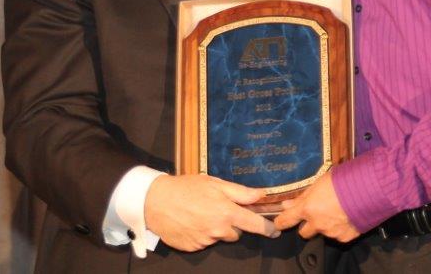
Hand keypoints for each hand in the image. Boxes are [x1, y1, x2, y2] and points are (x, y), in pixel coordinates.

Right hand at [144, 174, 278, 251]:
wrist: (155, 201)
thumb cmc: (186, 188)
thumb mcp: (215, 183)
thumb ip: (240, 192)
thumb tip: (261, 195)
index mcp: (226, 213)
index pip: (255, 225)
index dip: (268, 228)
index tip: (276, 230)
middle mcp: (218, 230)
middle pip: (236, 232)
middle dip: (232, 222)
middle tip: (219, 208)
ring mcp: (205, 241)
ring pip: (219, 236)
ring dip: (216, 228)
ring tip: (202, 213)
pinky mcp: (193, 247)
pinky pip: (205, 242)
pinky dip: (202, 233)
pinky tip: (192, 221)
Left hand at [273, 171, 359, 241]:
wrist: (369, 189)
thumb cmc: (343, 181)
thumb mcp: (319, 183)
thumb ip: (302, 196)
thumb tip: (287, 204)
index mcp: (308, 208)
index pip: (286, 220)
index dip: (281, 221)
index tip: (280, 221)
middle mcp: (317, 224)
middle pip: (304, 232)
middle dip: (308, 224)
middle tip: (317, 213)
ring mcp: (331, 232)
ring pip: (322, 232)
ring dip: (325, 225)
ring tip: (337, 210)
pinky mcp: (345, 237)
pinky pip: (337, 235)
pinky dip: (340, 228)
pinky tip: (347, 216)